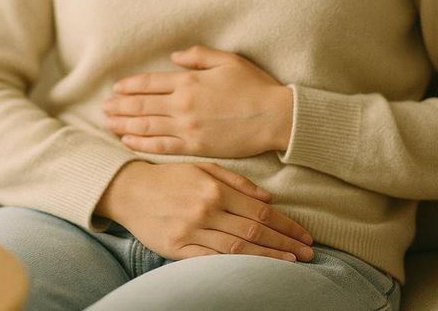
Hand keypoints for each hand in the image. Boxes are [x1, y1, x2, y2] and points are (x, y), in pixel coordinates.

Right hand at [95, 162, 313, 261]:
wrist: (129, 190)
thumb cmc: (170, 177)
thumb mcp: (203, 168)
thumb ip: (236, 182)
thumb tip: (269, 198)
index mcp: (214, 189)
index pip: (260, 211)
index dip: (286, 225)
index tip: (304, 235)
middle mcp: (205, 210)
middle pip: (254, 231)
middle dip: (285, 243)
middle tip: (309, 253)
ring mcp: (191, 231)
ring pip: (238, 249)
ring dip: (268, 257)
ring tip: (291, 263)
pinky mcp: (177, 249)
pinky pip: (212, 260)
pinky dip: (236, 266)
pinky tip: (255, 269)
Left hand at [103, 45, 293, 157]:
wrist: (275, 117)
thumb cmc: (254, 86)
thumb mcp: (228, 61)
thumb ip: (198, 56)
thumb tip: (175, 57)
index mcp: (189, 81)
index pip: (149, 83)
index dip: (129, 86)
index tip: (115, 89)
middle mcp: (183, 104)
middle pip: (142, 106)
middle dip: (120, 107)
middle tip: (103, 108)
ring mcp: (188, 128)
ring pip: (146, 127)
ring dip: (124, 125)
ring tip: (108, 124)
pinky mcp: (196, 147)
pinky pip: (162, 146)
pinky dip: (141, 144)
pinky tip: (128, 142)